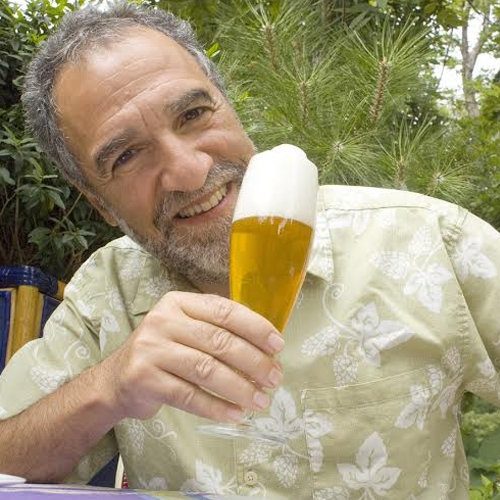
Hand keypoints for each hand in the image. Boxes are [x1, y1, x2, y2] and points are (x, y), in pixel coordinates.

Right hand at [102, 291, 283, 422]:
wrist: (116, 380)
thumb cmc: (162, 352)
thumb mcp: (185, 330)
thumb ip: (217, 331)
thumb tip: (267, 348)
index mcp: (179, 303)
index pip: (224, 310)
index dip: (255, 327)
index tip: (278, 345)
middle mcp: (163, 321)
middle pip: (219, 341)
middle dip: (253, 361)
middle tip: (275, 378)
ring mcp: (151, 349)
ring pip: (207, 369)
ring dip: (239, 387)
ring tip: (261, 400)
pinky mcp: (144, 379)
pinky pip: (189, 395)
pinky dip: (216, 407)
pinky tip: (235, 414)